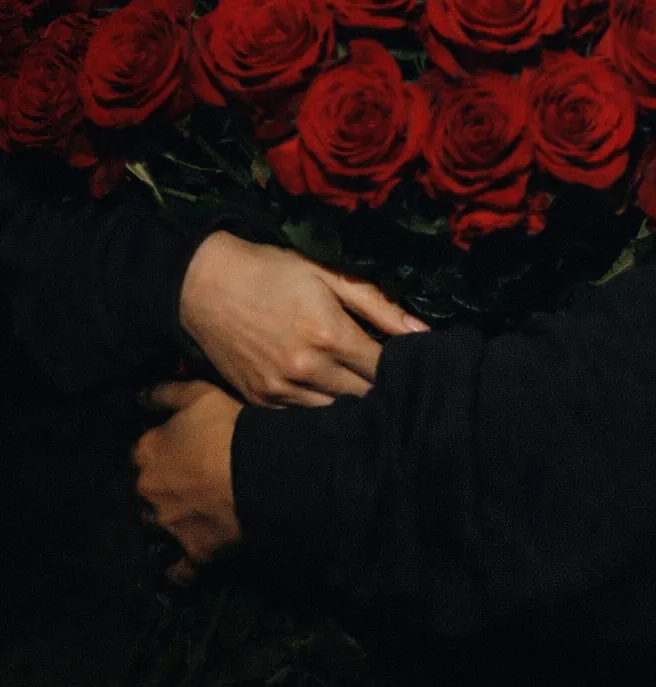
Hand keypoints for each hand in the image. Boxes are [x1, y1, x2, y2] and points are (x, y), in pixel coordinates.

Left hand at [133, 380, 242, 584]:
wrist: (259, 471)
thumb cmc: (229, 427)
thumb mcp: (199, 395)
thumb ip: (166, 393)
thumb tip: (140, 397)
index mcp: (147, 453)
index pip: (141, 453)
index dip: (160, 450)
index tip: (178, 448)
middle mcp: (150, 491)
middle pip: (148, 492)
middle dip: (162, 488)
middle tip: (190, 481)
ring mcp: (170, 524)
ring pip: (162, 525)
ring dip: (171, 521)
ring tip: (194, 516)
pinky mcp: (193, 550)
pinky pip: (180, 569)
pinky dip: (179, 572)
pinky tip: (181, 572)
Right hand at [179, 232, 429, 406]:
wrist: (202, 285)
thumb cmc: (270, 270)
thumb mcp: (326, 273)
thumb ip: (377, 304)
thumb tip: (423, 331)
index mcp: (328, 333)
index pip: (383, 368)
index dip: (401, 366)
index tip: (409, 361)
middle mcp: (307, 368)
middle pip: (364, 395)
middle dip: (380, 386)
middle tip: (387, 375)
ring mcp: (281, 389)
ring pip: (336, 411)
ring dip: (350, 400)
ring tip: (357, 384)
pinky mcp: (260, 400)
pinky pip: (302, 416)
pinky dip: (318, 406)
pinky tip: (323, 389)